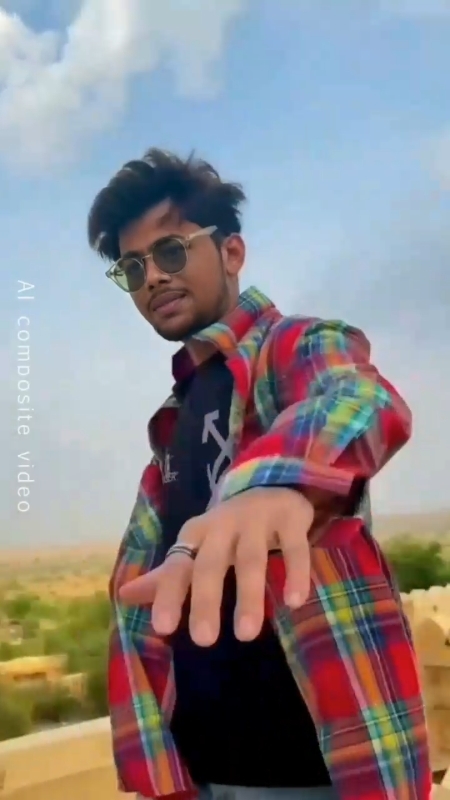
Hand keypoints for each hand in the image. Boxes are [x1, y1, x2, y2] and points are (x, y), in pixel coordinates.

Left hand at [119, 487, 313, 645]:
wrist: (272, 484)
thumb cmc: (229, 529)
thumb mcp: (197, 548)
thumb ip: (166, 576)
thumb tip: (123, 596)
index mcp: (197, 533)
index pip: (178, 565)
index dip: (169, 594)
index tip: (163, 628)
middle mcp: (224, 524)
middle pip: (212, 563)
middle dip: (205, 600)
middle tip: (203, 640)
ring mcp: (257, 520)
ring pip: (251, 559)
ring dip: (249, 595)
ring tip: (246, 634)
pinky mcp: (290, 518)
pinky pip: (295, 547)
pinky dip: (295, 572)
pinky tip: (296, 601)